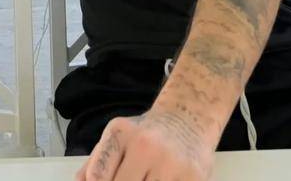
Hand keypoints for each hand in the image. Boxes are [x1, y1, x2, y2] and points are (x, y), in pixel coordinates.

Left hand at [76, 110, 213, 180]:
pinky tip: (158, 180)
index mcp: (120, 133)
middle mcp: (144, 145)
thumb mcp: (118, 138)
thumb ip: (96, 164)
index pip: (97, 177)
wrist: (189, 116)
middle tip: (131, 177)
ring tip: (143, 177)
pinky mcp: (194, 177)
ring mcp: (170, 162)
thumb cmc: (147, 134)